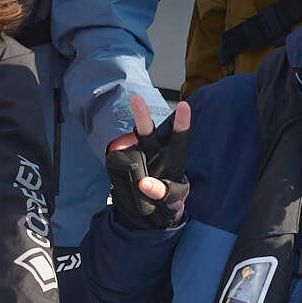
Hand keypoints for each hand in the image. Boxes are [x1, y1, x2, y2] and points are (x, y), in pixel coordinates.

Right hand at [104, 93, 191, 229]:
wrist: (146, 204)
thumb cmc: (166, 194)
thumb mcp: (173, 196)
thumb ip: (164, 192)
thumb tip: (143, 184)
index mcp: (174, 154)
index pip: (180, 136)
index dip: (182, 121)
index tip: (184, 105)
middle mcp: (154, 149)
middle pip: (146, 131)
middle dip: (141, 115)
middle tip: (135, 99)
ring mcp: (135, 155)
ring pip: (127, 151)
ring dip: (129, 164)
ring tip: (136, 177)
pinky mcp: (118, 162)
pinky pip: (118, 167)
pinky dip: (123, 178)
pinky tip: (129, 184)